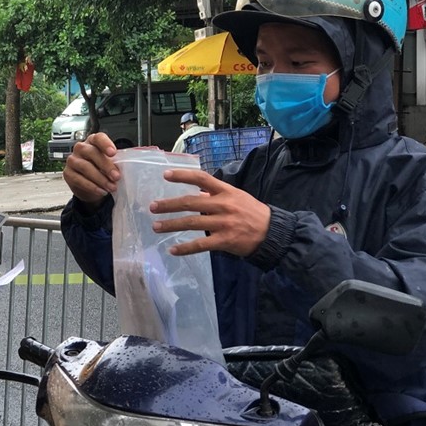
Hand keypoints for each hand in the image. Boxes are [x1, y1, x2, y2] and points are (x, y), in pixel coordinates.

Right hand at [63, 133, 120, 206]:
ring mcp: (72, 160)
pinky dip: (92, 186)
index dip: (105, 144)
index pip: (98, 138)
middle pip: (92, 153)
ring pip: (85, 167)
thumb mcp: (109, 164)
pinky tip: (101, 190)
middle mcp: (81, 148)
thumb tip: (126, 166)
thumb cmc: (101, 170)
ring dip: (100, 179)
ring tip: (111, 187)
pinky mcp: (67, 173)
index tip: (113, 153)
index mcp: (93, 141)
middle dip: (106, 165)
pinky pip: (79, 179)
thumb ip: (115, 162)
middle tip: (116, 176)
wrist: (89, 186)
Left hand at [150, 168, 270, 256]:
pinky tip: (172, 250)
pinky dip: (185, 248)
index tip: (166, 175)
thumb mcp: (236, 196)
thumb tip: (196, 192)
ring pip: (192, 223)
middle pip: (190, 202)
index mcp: (225, 191)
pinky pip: (200, 245)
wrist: (272, 232)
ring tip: (156, 227)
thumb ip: (215, 194)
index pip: (201, 178)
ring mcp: (223, 223)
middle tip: (153, 207)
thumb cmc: (252, 212)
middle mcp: (223, 205)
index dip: (183, 175)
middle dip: (169, 205)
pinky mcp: (224, 241)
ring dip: (171, 225)